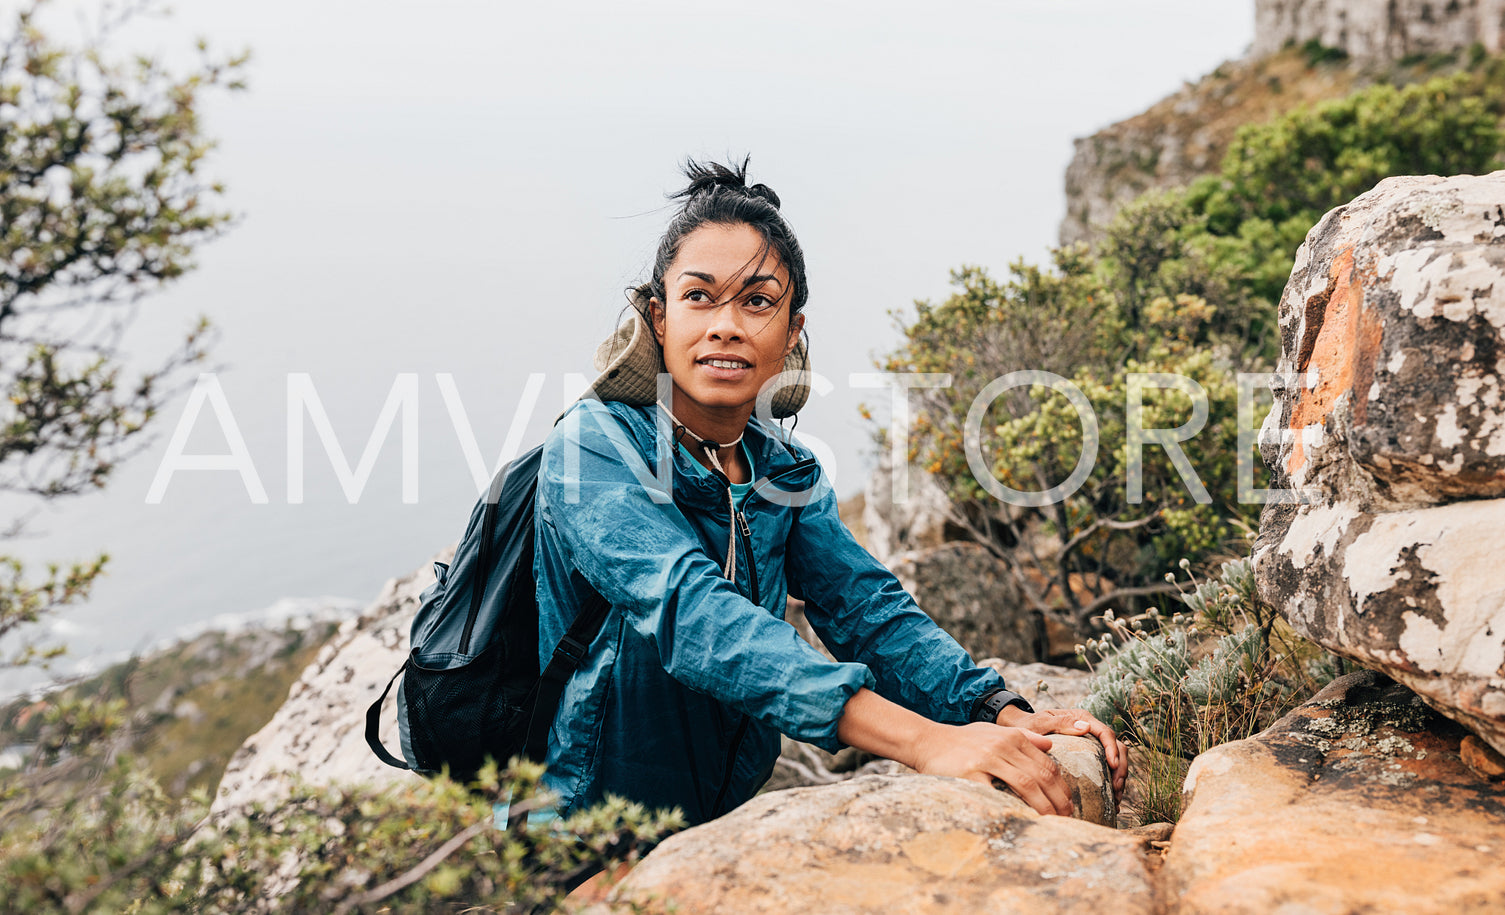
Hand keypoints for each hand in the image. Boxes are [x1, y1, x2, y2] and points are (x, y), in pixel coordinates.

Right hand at [910, 721, 1073, 816]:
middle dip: (1058, 800)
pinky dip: (1013, 808)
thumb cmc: (963, 740)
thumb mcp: (994, 731)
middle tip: (1066, 817)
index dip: (1061, 786)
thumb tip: (1050, 747)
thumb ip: (1024, 737)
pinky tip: (1022, 819)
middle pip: (1041, 775)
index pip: (1047, 764)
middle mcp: (1003, 746)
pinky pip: (997, 794)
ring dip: (1043, 807)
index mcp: (1012, 737)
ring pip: (1026, 785)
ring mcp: (987, 759)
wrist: (928, 741)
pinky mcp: (971, 774)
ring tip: (1051, 822)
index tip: (1067, 803)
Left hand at [996, 705, 1128, 804]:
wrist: (1019, 729)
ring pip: (1115, 760)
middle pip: (1117, 748)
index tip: (1113, 766)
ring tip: (1116, 797)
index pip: (1106, 733)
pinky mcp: (1088, 757)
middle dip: (1121, 768)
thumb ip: (1060, 723)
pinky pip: (1106, 769)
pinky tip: (1111, 799)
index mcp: (1083, 719)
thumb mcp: (1041, 722)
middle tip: (1116, 788)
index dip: (1113, 750)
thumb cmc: (1029, 724)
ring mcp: (1091, 744)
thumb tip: (1085, 728)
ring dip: (1119, 778)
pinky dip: (1111, 783)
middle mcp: (1090, 730)